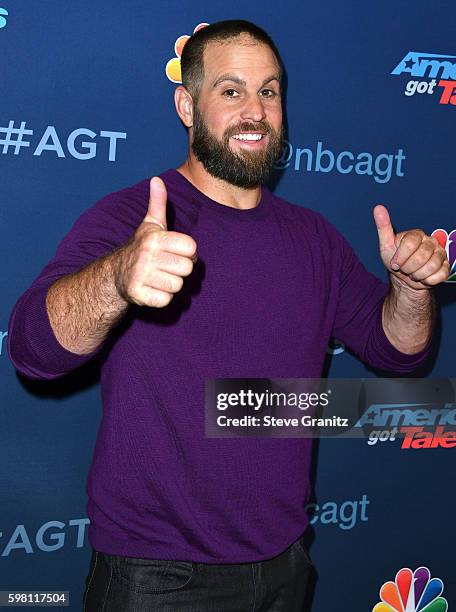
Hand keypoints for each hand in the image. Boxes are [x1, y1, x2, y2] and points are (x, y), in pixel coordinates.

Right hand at [113, 176, 196, 306]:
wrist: (115, 274)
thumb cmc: (141, 247)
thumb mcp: (150, 224)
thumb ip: (158, 203)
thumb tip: (157, 179)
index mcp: (156, 238)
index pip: (192, 249)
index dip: (187, 253)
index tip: (175, 252)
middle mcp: (148, 255)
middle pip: (187, 269)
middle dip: (179, 270)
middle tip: (166, 266)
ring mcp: (142, 275)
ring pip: (177, 286)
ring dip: (170, 284)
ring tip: (158, 277)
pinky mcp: (138, 294)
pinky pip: (166, 300)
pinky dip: (161, 298)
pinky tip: (152, 289)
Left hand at [373, 204, 449, 289]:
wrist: (404, 278)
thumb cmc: (395, 260)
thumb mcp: (386, 245)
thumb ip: (383, 227)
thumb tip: (378, 208)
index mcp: (417, 235)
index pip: (410, 244)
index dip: (400, 257)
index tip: (394, 263)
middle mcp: (431, 241)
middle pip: (420, 257)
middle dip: (407, 268)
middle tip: (404, 269)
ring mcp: (440, 254)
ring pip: (431, 266)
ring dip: (417, 274)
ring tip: (413, 272)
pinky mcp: (446, 267)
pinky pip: (439, 275)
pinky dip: (427, 280)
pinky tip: (423, 277)